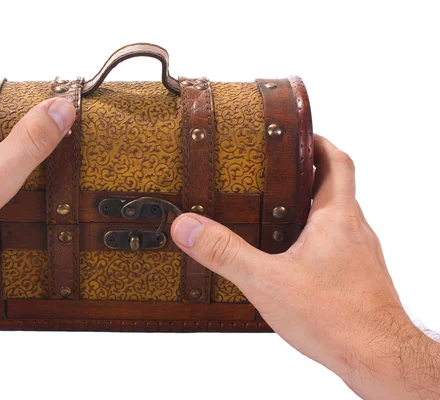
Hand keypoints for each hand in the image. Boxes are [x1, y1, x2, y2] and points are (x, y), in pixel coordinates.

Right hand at [171, 135, 439, 398]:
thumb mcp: (267, 281)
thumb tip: (189, 226)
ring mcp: (360, 256)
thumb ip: (225, 252)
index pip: (337, 163)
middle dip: (308, 174)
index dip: (319, 143)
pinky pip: (338, 246)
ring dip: (312, 207)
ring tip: (276, 211)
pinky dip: (316, 239)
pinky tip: (292, 259)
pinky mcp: (358, 279)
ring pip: (337, 218)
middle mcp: (354, 231)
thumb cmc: (337, 318)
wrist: (378, 357)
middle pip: (336, 187)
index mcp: (337, 218)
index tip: (298, 134)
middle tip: (276, 170)